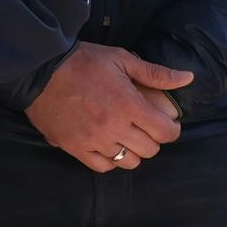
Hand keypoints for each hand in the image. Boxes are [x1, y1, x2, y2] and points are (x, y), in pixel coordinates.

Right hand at [22, 42, 194, 171]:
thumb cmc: (82, 61)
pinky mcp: (74, 146)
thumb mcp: (121, 59)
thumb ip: (155, 73)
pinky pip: (102, 166)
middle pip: (149, 150)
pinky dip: (110, 160)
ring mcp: (92, 140)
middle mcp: (113, 126)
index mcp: (128, 104)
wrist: (39, 69)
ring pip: (128, 162)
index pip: (165, 132)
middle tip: (145, 129)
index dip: (171, 129)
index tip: (166, 123)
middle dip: (153, 140)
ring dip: (132, 151)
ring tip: (127, 138)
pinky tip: (108, 147)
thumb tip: (187, 78)